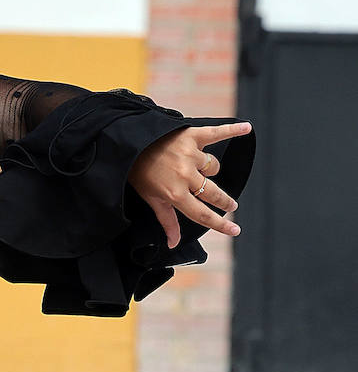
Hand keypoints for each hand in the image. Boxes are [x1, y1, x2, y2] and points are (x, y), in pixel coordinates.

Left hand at [127, 121, 251, 247]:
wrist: (125, 139)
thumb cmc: (137, 170)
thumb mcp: (149, 197)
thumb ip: (166, 220)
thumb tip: (173, 244)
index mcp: (174, 193)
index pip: (203, 214)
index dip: (221, 225)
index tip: (235, 230)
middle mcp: (184, 175)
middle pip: (214, 194)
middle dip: (224, 201)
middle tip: (229, 204)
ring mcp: (189, 154)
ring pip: (213, 166)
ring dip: (208, 169)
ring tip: (197, 166)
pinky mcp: (189, 135)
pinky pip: (215, 133)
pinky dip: (231, 130)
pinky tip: (246, 128)